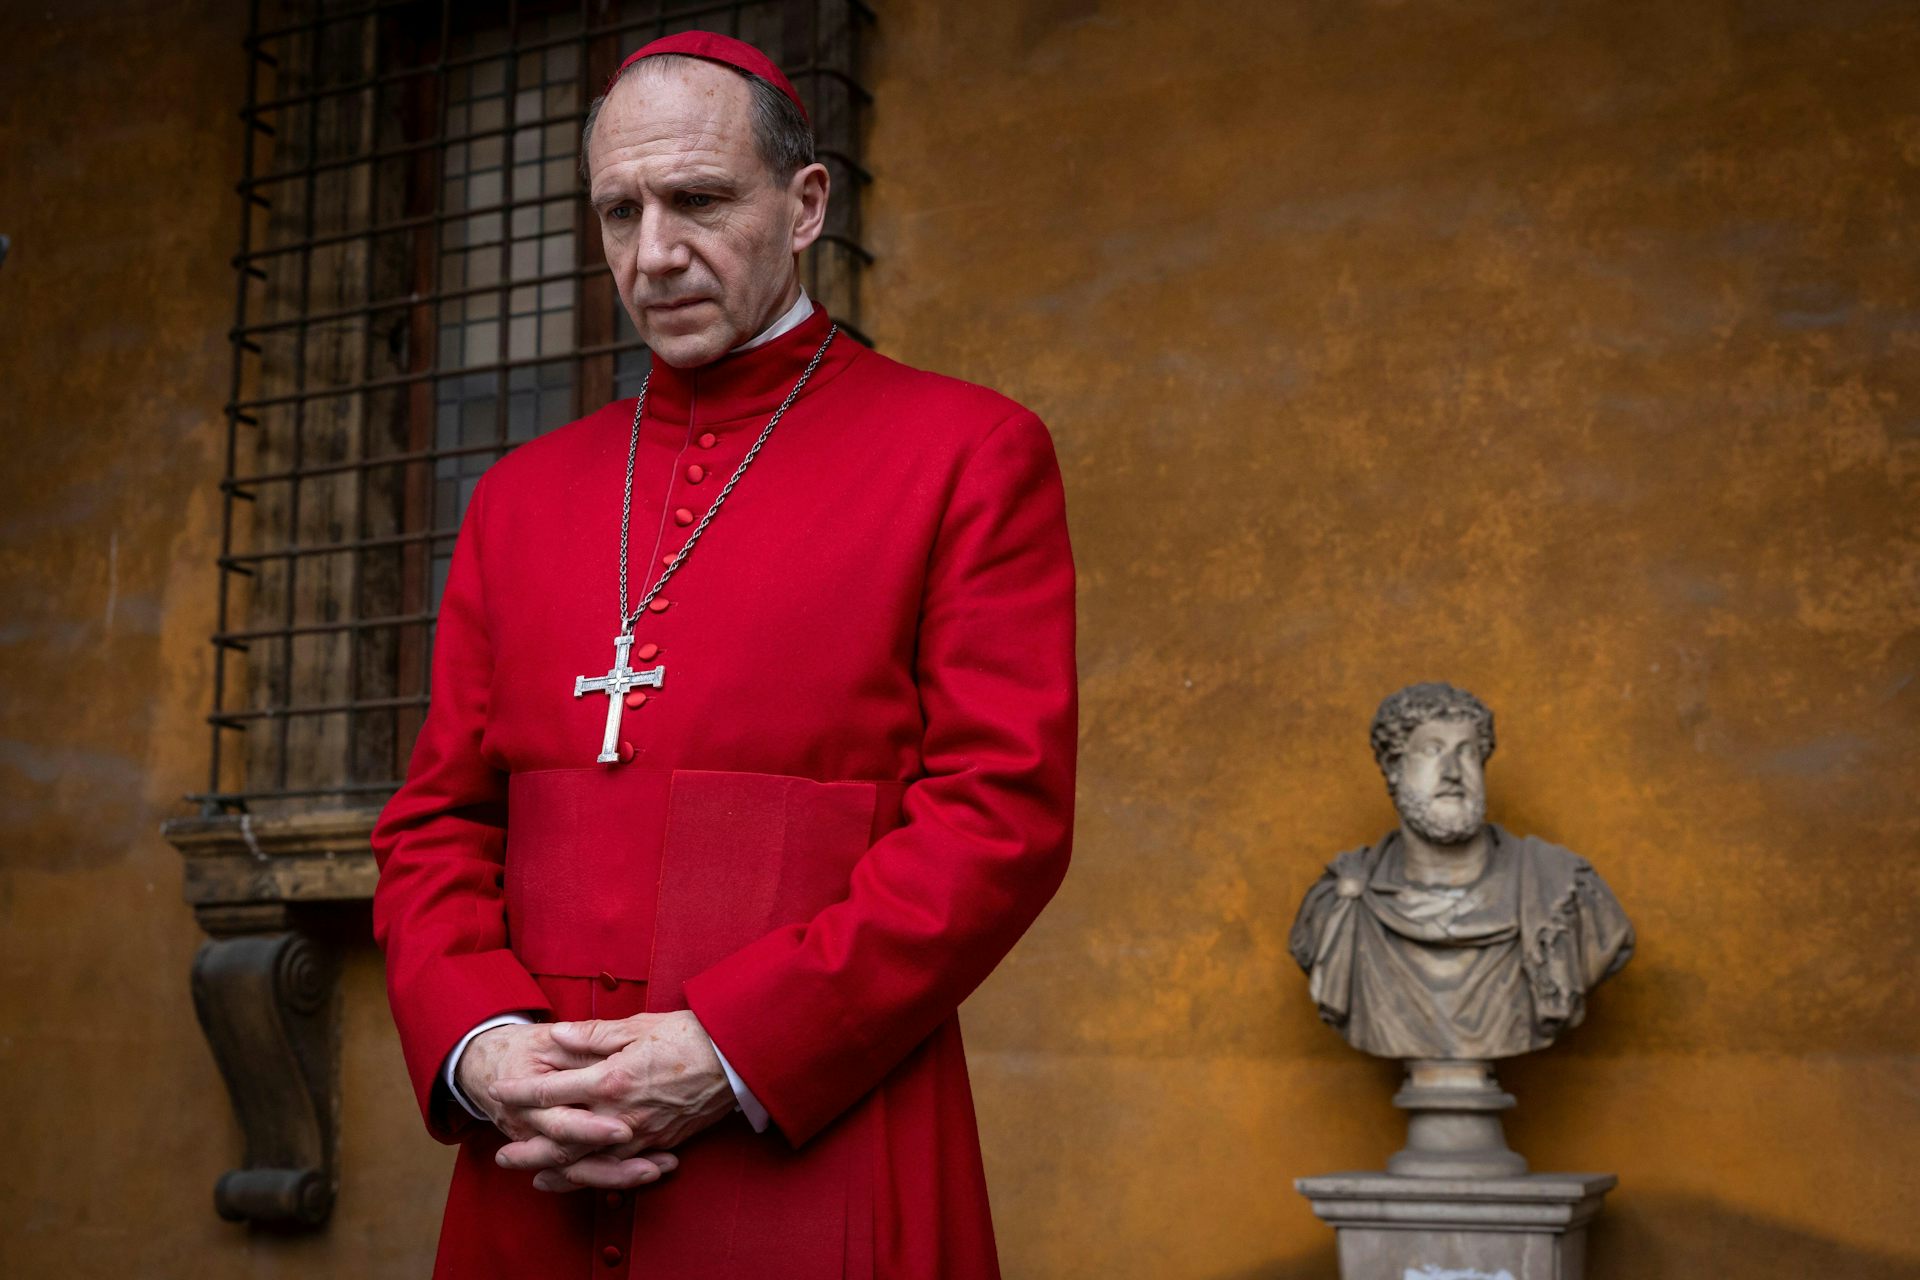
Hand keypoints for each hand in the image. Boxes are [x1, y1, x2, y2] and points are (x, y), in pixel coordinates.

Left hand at [491, 1010, 734, 1189]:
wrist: (736, 1058)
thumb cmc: (688, 1035)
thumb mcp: (638, 1025)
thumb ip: (592, 1034)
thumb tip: (555, 1037)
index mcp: (610, 1078)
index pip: (551, 1090)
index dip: (521, 1091)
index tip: (499, 1090)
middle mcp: (619, 1113)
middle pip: (561, 1139)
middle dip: (528, 1148)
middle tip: (501, 1155)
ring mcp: (639, 1134)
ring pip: (587, 1163)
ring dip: (555, 1170)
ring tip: (531, 1175)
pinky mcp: (657, 1144)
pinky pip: (617, 1169)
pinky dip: (592, 1178)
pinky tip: (578, 1179)